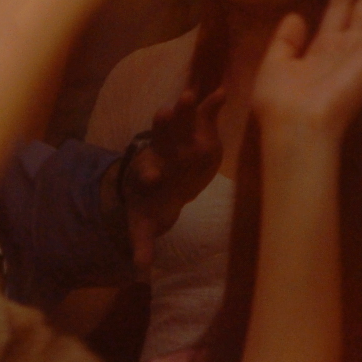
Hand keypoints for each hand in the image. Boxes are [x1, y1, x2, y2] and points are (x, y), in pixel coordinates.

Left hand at [120, 85, 226, 269]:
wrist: (159, 179)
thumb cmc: (151, 203)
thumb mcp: (143, 223)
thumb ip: (142, 242)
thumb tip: (139, 269)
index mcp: (148, 176)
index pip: (146, 173)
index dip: (148, 174)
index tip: (151, 176)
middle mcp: (160, 153)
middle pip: (160, 138)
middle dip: (163, 125)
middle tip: (165, 110)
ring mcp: (177, 139)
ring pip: (179, 121)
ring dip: (184, 108)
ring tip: (189, 94)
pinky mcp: (193, 132)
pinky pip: (202, 116)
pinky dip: (210, 105)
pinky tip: (222, 92)